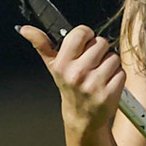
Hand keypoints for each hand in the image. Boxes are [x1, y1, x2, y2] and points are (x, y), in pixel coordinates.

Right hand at [20, 24, 124, 138]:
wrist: (82, 117)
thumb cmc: (69, 86)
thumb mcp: (53, 65)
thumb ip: (41, 44)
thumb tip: (24, 29)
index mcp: (62, 64)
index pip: (80, 33)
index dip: (86, 36)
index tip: (84, 43)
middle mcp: (77, 74)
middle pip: (101, 43)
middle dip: (99, 51)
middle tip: (91, 63)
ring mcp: (94, 85)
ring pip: (113, 57)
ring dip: (109, 64)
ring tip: (99, 74)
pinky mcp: (110, 94)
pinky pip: (121, 72)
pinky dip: (117, 76)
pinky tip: (107, 83)